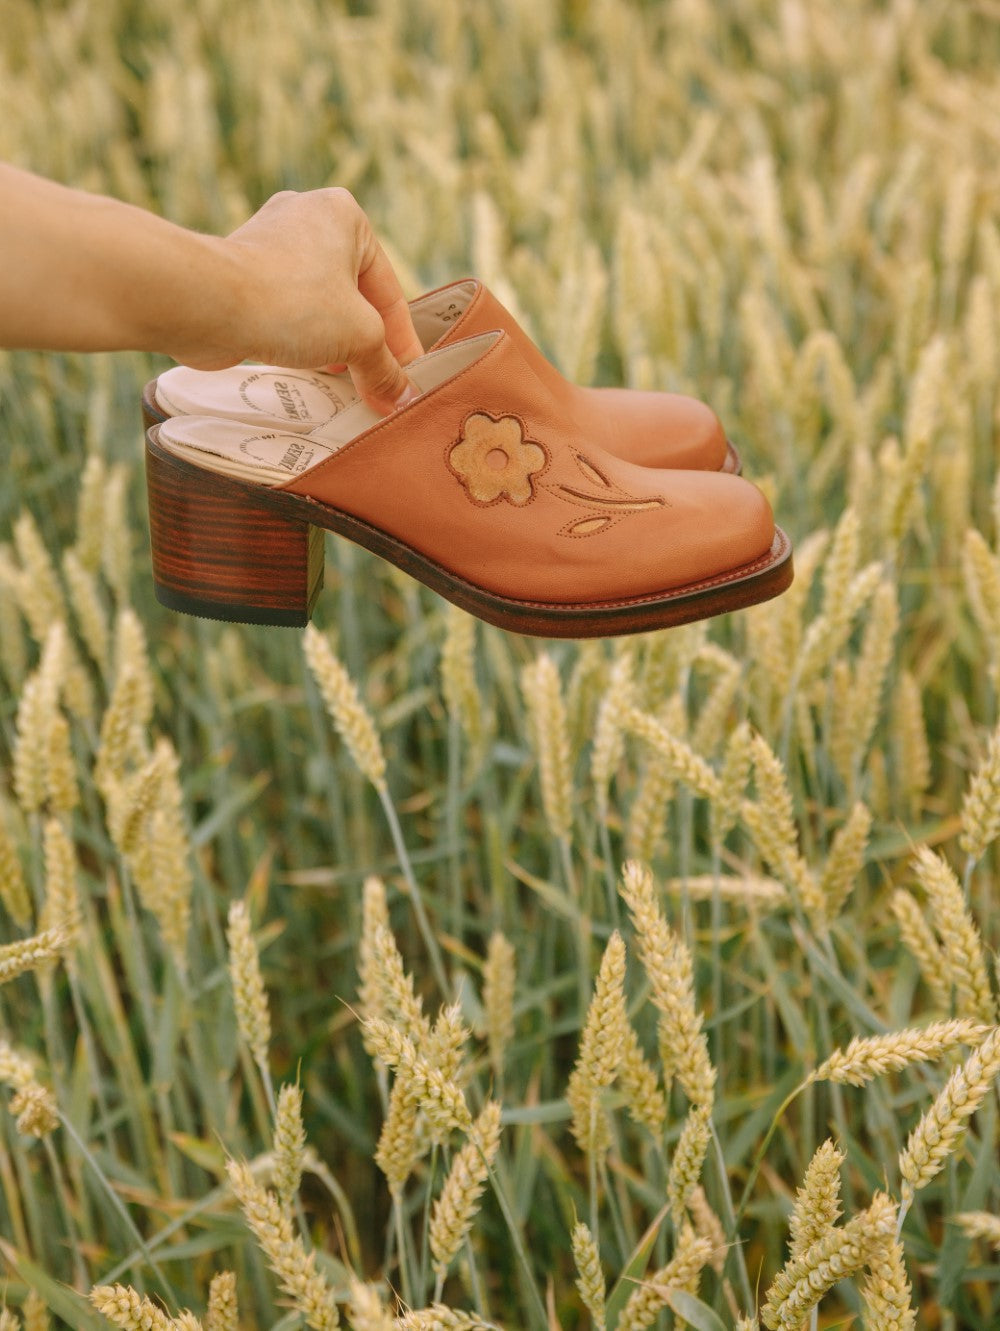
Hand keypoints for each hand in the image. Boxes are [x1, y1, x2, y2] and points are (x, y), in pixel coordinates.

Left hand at [213, 188, 423, 413]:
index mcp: (345, 215)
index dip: (402, 342)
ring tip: (342, 383)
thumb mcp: (359, 338)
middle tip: (376, 385)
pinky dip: (299, 339)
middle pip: (353, 296)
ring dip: (333, 344)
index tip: (408, 378)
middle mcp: (306, 218)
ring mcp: (269, 243)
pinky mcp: (241, 272)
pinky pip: (286, 310)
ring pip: (318, 303)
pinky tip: (305, 370)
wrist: (207, 302)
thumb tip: (402, 398)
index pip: (388, 290)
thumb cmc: (290, 302)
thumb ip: (385, 368)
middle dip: (365, 343)